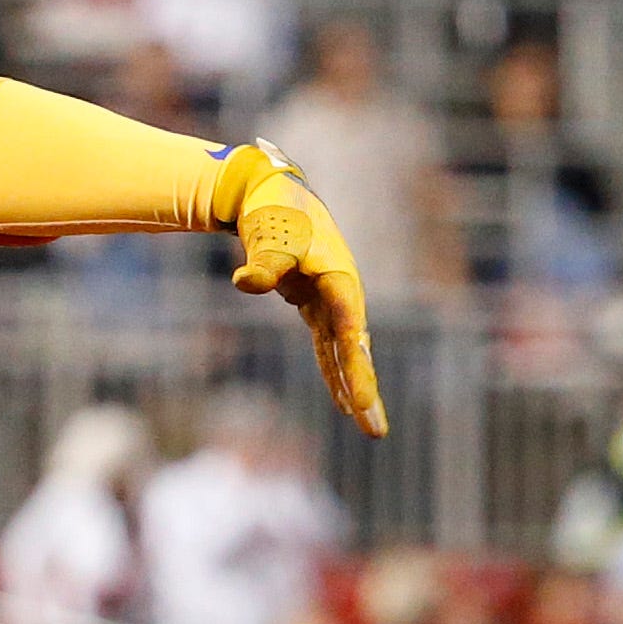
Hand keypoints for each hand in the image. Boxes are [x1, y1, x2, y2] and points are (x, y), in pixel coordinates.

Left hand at [219, 142, 387, 438]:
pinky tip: (342, 398)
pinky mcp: (314, 302)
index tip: (360, 402)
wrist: (268, 193)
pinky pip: (328, 344)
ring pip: (344, 350)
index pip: (348, 331)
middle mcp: (342, 291)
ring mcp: (330, 298)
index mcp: (339, 277)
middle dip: (364, 389)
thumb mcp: (267, 235)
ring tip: (367, 425)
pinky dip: (334, 369)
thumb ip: (263, 263)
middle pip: (355, 348)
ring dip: (353, 386)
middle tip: (375, 430)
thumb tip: (247, 282)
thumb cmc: (271, 212)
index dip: (355, 368)